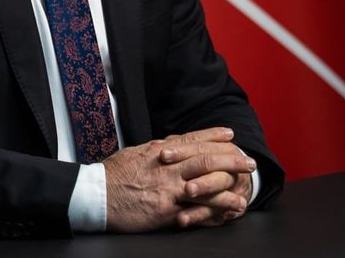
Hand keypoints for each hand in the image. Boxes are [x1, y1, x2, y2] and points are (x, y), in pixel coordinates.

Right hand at [102, 127, 254, 232]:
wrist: (95, 196)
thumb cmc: (111, 175)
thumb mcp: (135, 154)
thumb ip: (156, 149)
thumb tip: (171, 144)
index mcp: (159, 150)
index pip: (192, 139)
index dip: (213, 136)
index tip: (230, 135)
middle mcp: (167, 166)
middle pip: (206, 158)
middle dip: (231, 158)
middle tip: (248, 160)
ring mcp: (168, 188)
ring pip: (207, 182)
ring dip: (231, 184)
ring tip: (247, 187)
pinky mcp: (167, 210)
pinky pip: (197, 209)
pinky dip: (217, 209)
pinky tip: (230, 210)